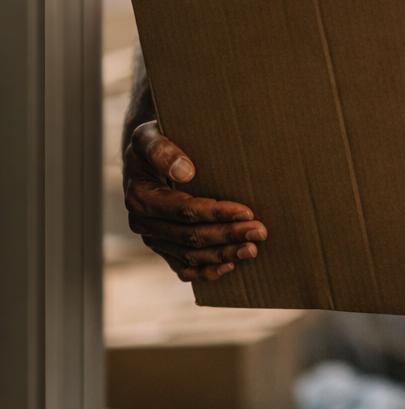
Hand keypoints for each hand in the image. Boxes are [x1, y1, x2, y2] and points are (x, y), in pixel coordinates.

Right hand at [123, 121, 266, 281]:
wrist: (143, 158)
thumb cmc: (151, 142)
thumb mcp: (148, 136)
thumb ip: (162, 150)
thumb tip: (185, 171)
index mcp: (141, 199)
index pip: (184, 211)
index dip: (216, 213)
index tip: (246, 211)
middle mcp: (144, 224)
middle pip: (191, 237)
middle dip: (228, 235)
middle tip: (260, 231)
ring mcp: (154, 239)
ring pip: (191, 255)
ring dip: (223, 255)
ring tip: (252, 249)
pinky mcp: (163, 248)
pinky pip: (183, 268)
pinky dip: (206, 271)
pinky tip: (230, 267)